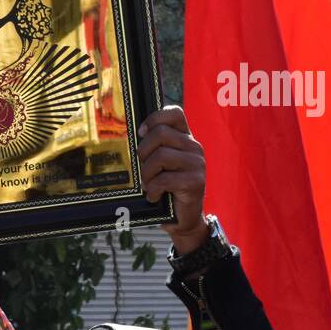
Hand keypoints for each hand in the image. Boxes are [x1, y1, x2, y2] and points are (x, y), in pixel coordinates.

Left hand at [137, 105, 207, 253]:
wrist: (182, 216)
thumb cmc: (166, 188)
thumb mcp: (158, 163)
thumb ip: (152, 147)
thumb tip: (134, 135)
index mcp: (185, 138)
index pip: (174, 113)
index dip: (154, 119)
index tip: (141, 134)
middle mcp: (194, 147)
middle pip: (161, 134)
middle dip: (143, 152)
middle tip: (143, 169)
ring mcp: (197, 163)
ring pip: (161, 156)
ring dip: (147, 174)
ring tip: (148, 185)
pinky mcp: (196, 181)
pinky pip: (165, 179)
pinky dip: (154, 190)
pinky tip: (154, 196)